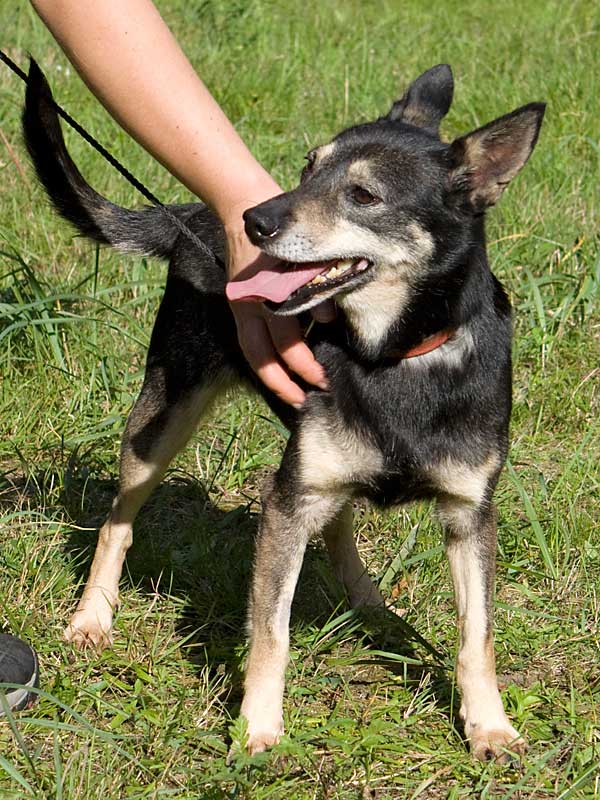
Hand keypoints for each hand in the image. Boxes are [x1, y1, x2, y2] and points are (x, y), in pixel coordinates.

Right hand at [225, 222, 330, 406]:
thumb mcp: (305, 256)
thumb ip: (318, 287)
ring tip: (291, 394)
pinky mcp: (240, 301)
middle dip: (288, 381)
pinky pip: (251, 339)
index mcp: (268, 296)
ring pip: (254, 353)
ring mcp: (242, 305)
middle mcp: (251, 306)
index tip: (321, 380)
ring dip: (273, 377)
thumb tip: (331, 319)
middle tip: (308, 397)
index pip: (286, 345)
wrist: (243, 205)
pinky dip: (265, 357)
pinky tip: (279, 368)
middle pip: (266, 357)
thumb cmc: (282, 228)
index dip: (303, 366)